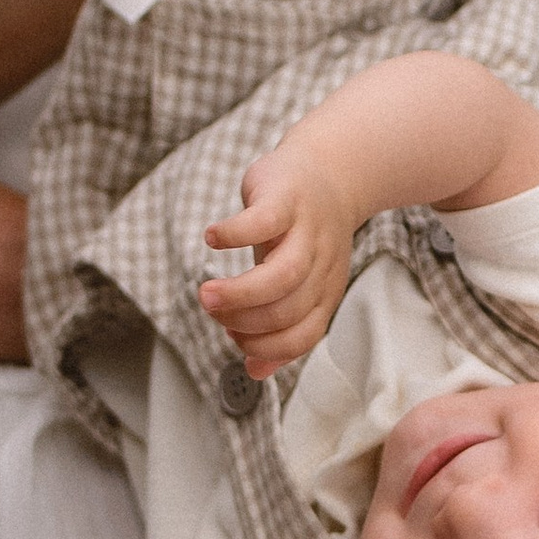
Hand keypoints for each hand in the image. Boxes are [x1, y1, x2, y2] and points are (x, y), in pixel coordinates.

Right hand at [201, 139, 357, 374]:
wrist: (332, 168)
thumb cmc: (303, 234)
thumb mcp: (301, 282)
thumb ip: (280, 326)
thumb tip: (255, 370)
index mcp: (325, 290)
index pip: (304, 335)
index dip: (267, 346)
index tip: (236, 339)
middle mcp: (322, 264)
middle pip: (290, 308)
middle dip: (246, 321)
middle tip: (213, 311)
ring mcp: (306, 230)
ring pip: (283, 274)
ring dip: (241, 293)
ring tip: (206, 295)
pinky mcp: (286, 197)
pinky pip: (263, 221)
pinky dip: (234, 235)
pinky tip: (212, 239)